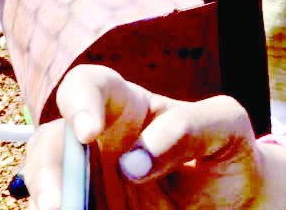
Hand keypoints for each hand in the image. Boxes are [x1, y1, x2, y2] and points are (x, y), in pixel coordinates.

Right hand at [22, 65, 285, 209]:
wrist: (238, 205)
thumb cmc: (226, 155)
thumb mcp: (227, 130)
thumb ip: (191, 127)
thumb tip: (135, 160)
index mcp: (126, 108)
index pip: (88, 86)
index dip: (79, 102)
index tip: (88, 132)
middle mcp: (97, 147)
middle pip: (49, 145)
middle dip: (47, 172)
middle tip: (60, 205)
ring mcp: (91, 186)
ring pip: (49, 190)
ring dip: (52, 202)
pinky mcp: (95, 209)